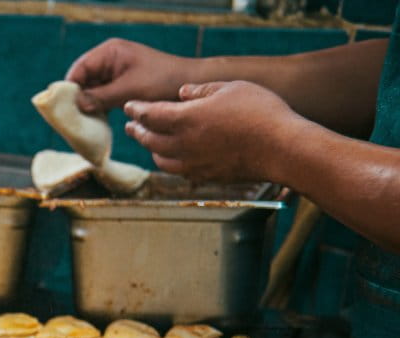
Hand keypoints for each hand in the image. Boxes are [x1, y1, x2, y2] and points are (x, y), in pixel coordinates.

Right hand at [66, 38, 193, 113]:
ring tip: (81, 125)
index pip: (78, 70)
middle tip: (69, 122)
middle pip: (81, 81)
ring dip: (86, 108)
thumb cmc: (162, 82)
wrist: (189, 85)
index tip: (61, 110)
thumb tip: (76, 106)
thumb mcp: (129, 90)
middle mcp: (108, 61)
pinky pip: (100, 98)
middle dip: (75, 100)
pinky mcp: (119, 87)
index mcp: (109, 53)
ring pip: (89, 92)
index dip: (68, 89)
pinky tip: (94, 124)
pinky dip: (96, 110)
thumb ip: (100, 97)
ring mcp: (113, 74)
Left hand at [123, 81, 302, 183]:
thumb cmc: (260, 112)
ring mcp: (193, 164)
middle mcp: (183, 144)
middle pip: (149, 139)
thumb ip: (202, 90)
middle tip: (131, 125)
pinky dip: (169, 162)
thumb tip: (182, 93)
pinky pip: (179, 171)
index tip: (129, 106)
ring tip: (149, 142)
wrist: (282, 148)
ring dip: (151, 149)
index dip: (136, 110)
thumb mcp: (232, 88)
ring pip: (161, 159)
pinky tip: (173, 158)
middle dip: (137, 130)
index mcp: (186, 119)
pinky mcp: (205, 176)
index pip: (149, 115)